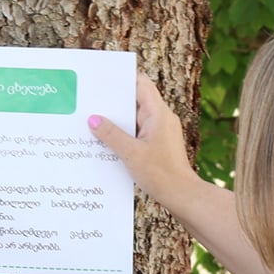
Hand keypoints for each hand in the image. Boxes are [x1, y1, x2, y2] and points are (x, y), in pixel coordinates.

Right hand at [88, 74, 195, 201]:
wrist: (182, 195)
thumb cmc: (161, 174)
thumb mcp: (131, 153)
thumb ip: (111, 134)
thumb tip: (93, 119)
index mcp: (158, 113)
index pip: (141, 84)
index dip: (122, 78)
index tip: (102, 78)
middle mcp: (161, 118)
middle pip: (135, 101)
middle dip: (113, 103)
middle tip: (90, 102)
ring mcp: (160, 131)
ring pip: (134, 119)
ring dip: (116, 122)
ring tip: (93, 123)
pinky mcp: (158, 144)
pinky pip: (137, 133)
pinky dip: (123, 135)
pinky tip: (107, 143)